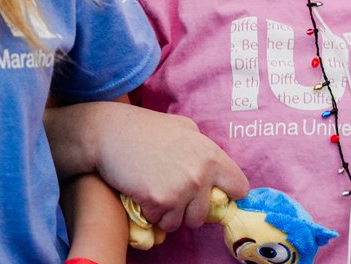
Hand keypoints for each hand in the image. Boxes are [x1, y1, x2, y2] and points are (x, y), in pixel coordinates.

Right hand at [58, 101, 249, 234]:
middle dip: (188, 210)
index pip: (239, 187)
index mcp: (212, 155)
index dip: (226, 194)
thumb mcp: (185, 128)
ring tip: (156, 194)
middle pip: (204, 214)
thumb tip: (217, 171)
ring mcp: (181, 189)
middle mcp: (201, 174)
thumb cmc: (146, 128)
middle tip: (172, 195)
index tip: (213, 196)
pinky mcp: (160, 202)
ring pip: (182, 223)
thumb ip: (204, 149)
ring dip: (169, 215)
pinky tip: (142, 194)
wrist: (111, 133)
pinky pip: (161, 223)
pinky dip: (151, 215)